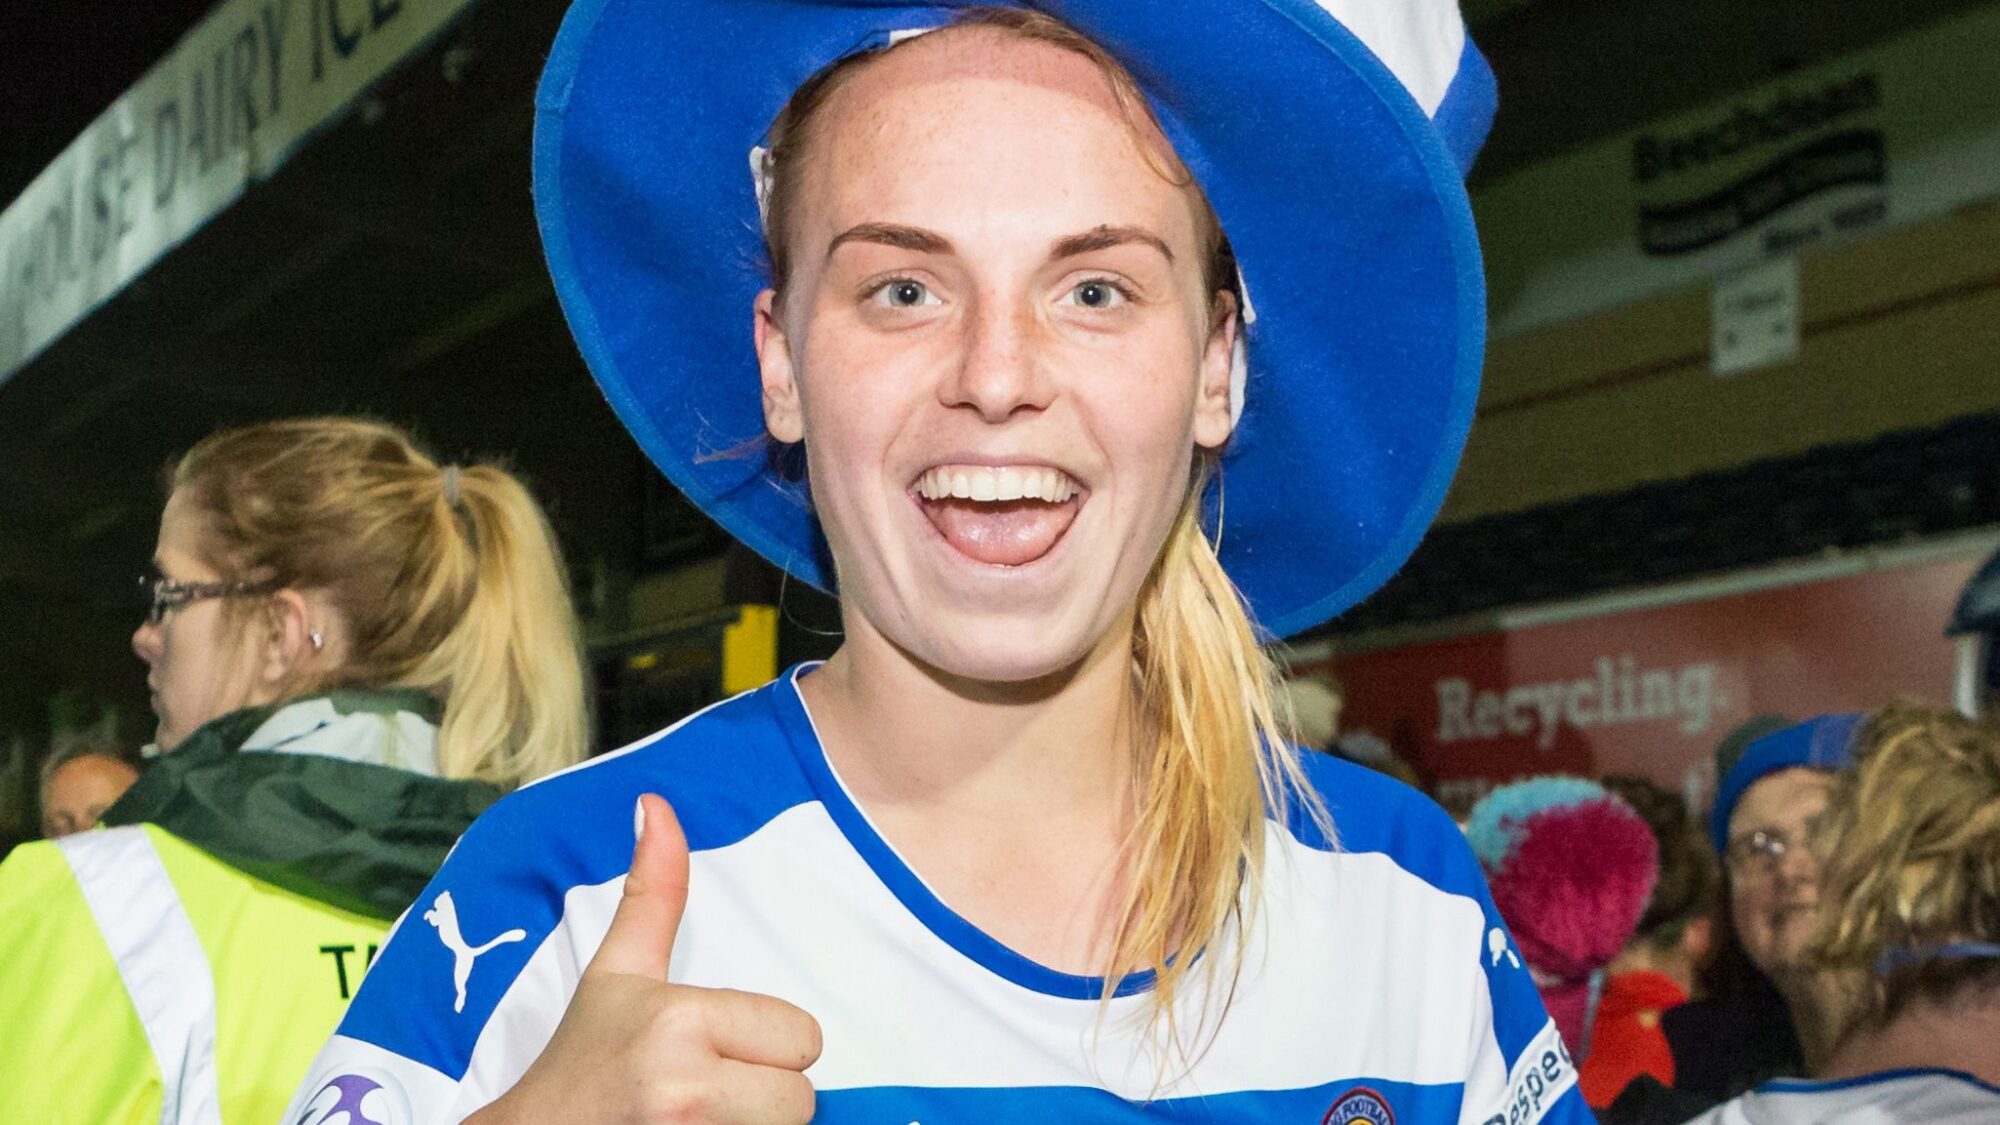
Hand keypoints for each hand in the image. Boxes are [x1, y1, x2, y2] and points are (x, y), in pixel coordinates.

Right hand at [472, 795, 822, 1123]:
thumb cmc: (582, 1059)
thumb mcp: (617, 972)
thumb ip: (653, 893)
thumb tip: (656, 803)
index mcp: (680, 1022)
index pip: (802, 1037)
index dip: (767, 1047)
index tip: (715, 1052)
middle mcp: (686, 1088)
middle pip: (803, 1097)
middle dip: (765, 1096)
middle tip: (710, 1092)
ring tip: (704, 1116)